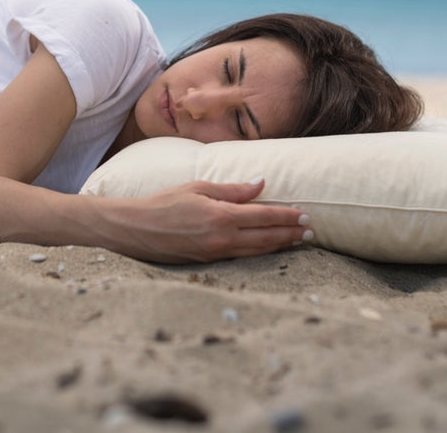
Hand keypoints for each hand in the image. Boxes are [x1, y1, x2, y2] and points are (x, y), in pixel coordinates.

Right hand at [116, 178, 312, 263]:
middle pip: (267, 237)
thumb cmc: (163, 203)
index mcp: (221, 217)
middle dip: (291, 234)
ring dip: (280, 245)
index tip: (305, 214)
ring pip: (257, 251)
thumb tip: (260, 184)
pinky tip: (270, 247)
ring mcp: (216, 254)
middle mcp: (222, 238)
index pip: (264, 216)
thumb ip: (231, 189)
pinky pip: (243, 257)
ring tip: (298, 241)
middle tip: (311, 231)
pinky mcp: (209, 263)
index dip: (287, 216)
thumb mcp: (197, 187)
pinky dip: (261, 251)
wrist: (135, 230)